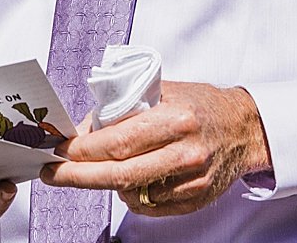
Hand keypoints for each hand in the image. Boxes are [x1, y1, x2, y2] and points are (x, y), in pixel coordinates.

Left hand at [42, 82, 271, 217]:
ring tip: (93, 169)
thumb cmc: (200, 105)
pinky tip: (125, 180)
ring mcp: (192, 181)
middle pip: (120, 174)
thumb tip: (83, 128)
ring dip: (105, 184)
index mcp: (177, 119)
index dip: (85, 150)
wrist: (244, 128)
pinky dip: (129, 195)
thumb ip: (125, 107)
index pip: (120, 142)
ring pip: (132, 193)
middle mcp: (186, 153)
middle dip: (79, 176)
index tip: (61, 150)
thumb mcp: (163, 91)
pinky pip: (149, 205)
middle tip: (52, 174)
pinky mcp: (196, 199)